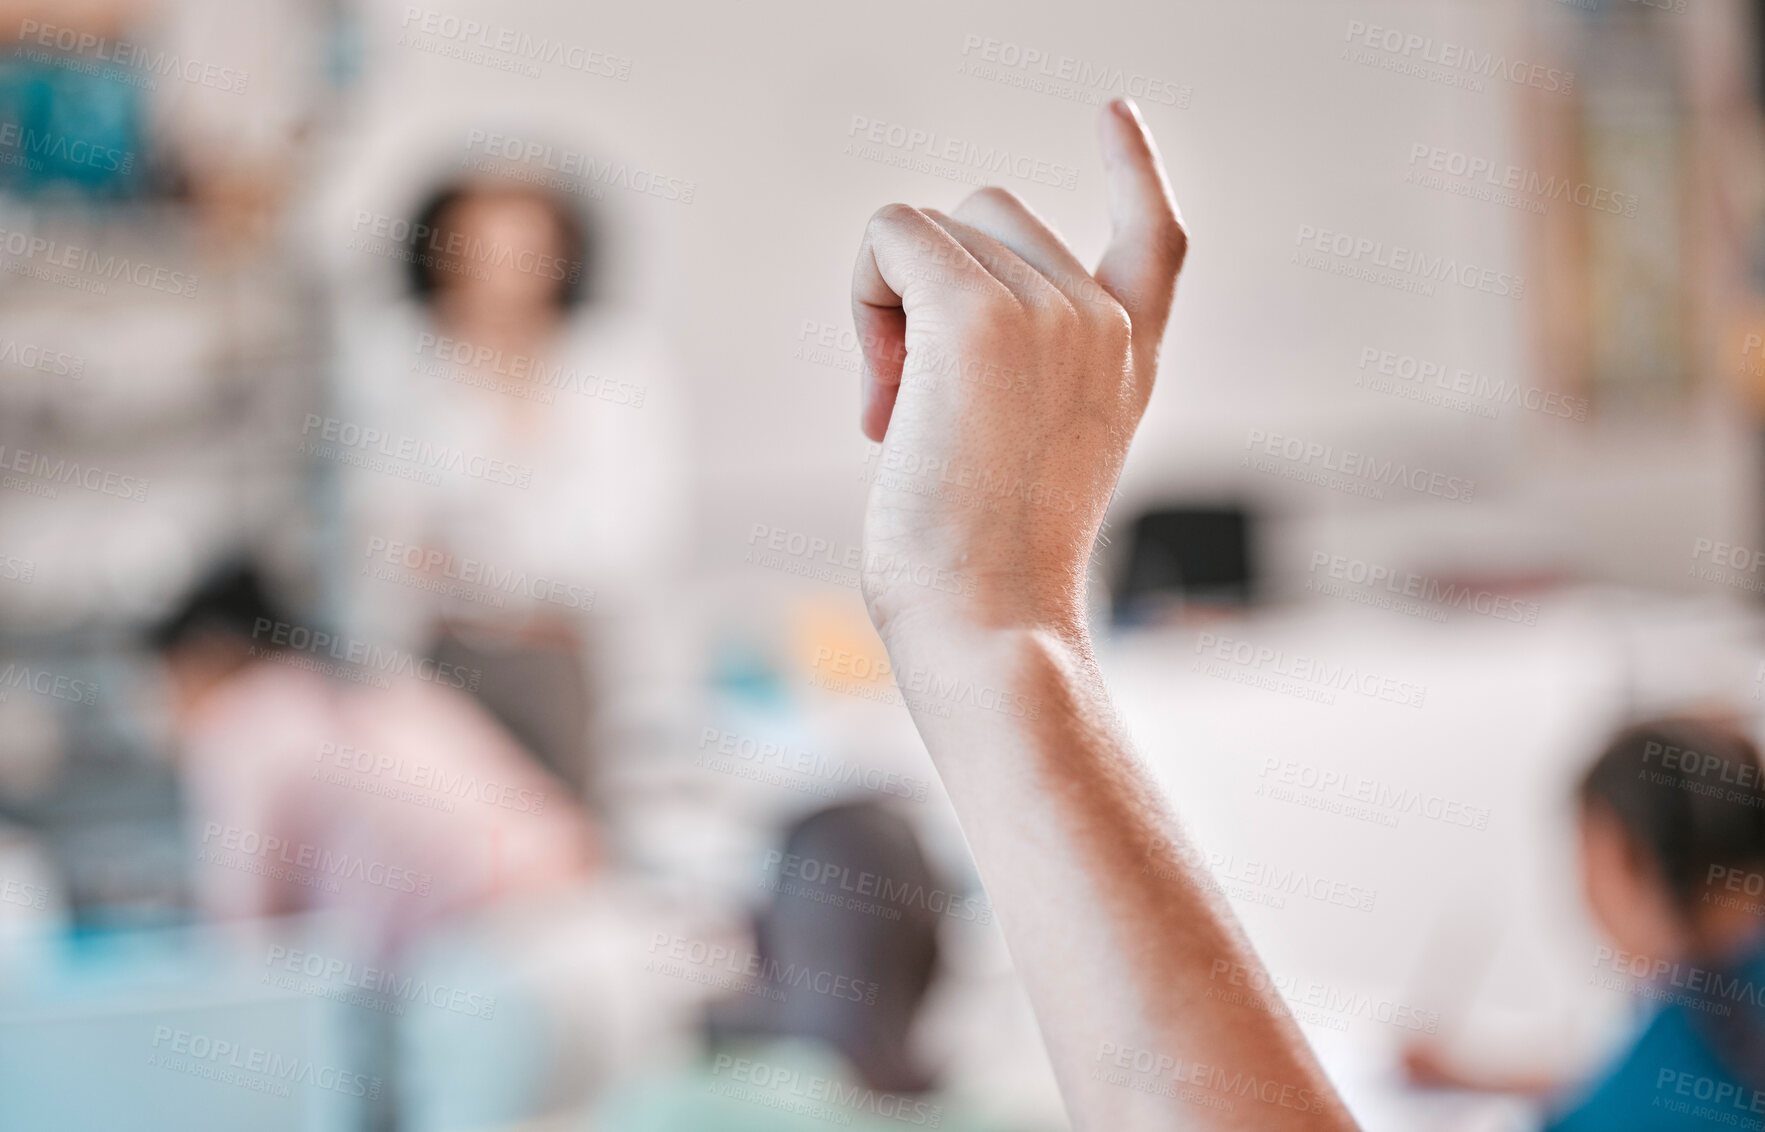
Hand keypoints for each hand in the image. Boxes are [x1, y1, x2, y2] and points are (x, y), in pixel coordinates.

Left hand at [850, 98, 1186, 647]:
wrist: (989, 623)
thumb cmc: (987, 569)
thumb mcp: (1026, 456)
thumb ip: (1014, 373)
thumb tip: (916, 313)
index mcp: (1129, 361)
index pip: (1155, 239)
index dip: (1133, 171)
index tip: (1114, 115)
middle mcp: (1104, 323)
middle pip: (988, 217)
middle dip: (932, 291)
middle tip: (916, 403)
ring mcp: (1050, 311)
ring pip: (931, 231)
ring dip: (889, 310)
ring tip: (901, 416)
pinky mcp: (977, 315)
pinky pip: (891, 235)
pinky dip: (864, 298)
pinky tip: (883, 396)